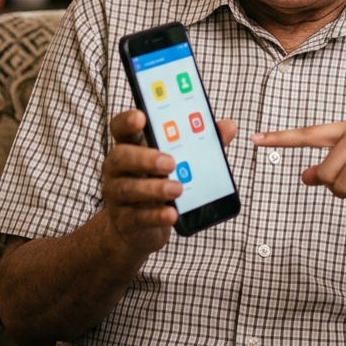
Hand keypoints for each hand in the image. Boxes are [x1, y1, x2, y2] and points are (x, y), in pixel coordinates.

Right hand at [102, 110, 236, 258]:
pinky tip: (172, 213)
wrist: (141, 227)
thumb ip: (201, 142)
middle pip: (120, 157)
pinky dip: (155, 215)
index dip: (127, 121)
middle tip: (171, 163)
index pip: (121, 128)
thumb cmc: (161, 182)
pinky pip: (136, 217)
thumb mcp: (180, 160)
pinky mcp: (123, 220)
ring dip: (154, 188)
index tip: (142, 117)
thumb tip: (229, 126)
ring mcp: (117, 195)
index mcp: (131, 146)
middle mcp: (118, 169)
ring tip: (178, 189)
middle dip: (145, 158)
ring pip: (128, 188)